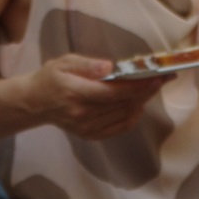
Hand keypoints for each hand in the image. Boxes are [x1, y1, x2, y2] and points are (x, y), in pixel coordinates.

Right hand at [17, 54, 168, 140]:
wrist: (36, 103)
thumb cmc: (51, 78)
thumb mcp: (64, 62)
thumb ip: (88, 65)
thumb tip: (110, 67)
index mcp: (76, 93)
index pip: (114, 92)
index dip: (137, 85)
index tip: (156, 76)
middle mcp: (83, 114)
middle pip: (123, 104)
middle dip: (146, 91)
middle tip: (163, 78)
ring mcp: (88, 127)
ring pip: (124, 115)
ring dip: (142, 101)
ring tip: (153, 88)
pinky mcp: (91, 135)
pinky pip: (119, 128)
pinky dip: (133, 117)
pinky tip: (139, 104)